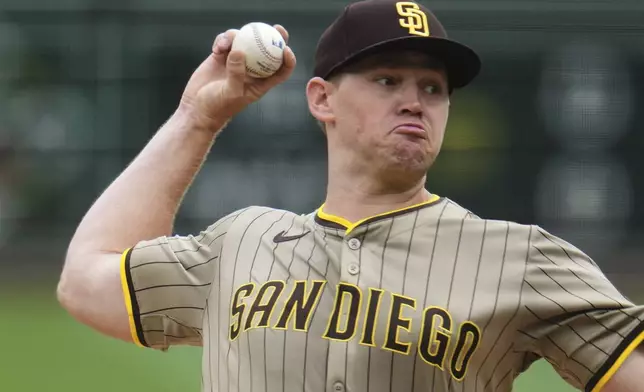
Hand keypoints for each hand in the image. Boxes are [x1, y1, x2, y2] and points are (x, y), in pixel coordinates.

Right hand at [178, 24, 295, 130]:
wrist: (197, 107)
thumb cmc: (218, 107)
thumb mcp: (230, 93)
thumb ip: (236, 74)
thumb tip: (239, 51)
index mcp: (260, 83)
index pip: (280, 71)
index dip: (288, 60)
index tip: (286, 49)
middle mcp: (250, 70)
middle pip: (267, 51)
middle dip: (274, 38)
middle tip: (276, 28)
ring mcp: (236, 62)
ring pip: (244, 41)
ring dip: (238, 37)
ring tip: (226, 44)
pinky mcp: (221, 56)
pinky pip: (225, 42)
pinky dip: (222, 40)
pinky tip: (217, 47)